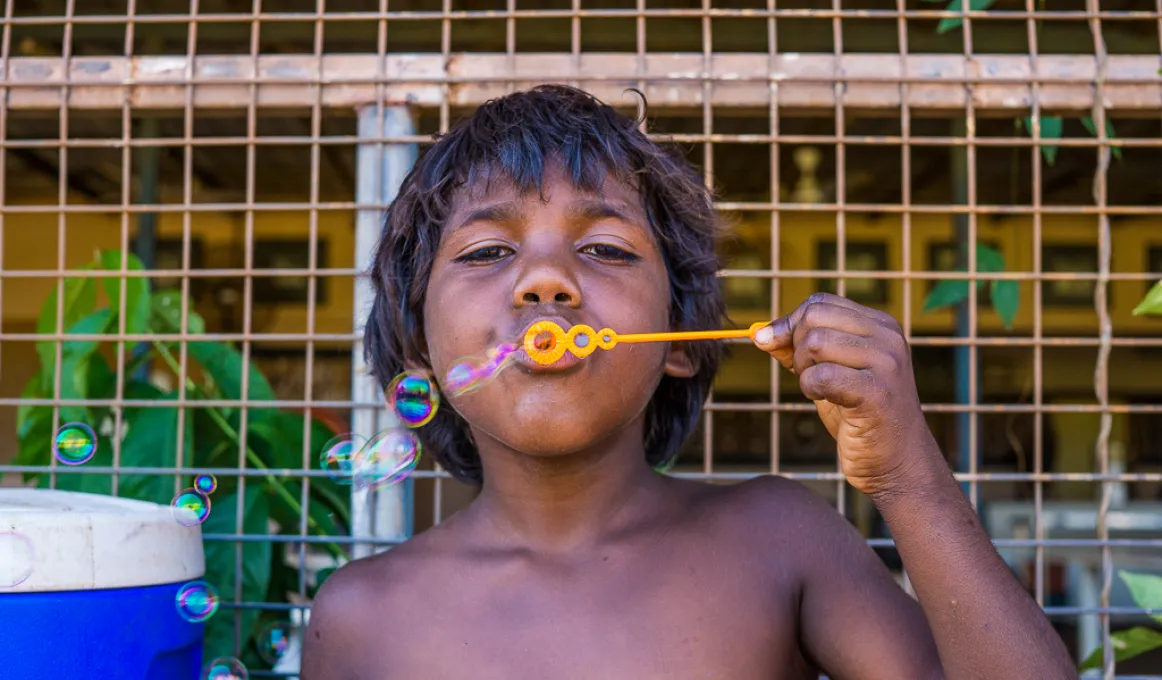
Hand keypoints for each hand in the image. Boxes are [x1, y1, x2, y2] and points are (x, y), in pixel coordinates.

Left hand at [752, 293, 937, 496]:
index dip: (791, 324)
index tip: (783, 349)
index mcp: (880, 325)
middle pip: (814, 318)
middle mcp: (888, 337)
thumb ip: (798, 348)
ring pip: (814, 343)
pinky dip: (811, 389)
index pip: (820, 302)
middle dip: (796, 347)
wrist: (897, 462)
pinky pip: (821, 376)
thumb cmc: (860, 415)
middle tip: (809, 376)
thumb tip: (760, 333)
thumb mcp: (828, 372)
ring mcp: (887, 364)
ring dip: (804, 371)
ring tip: (821, 391)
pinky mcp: (878, 394)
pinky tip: (827, 401)